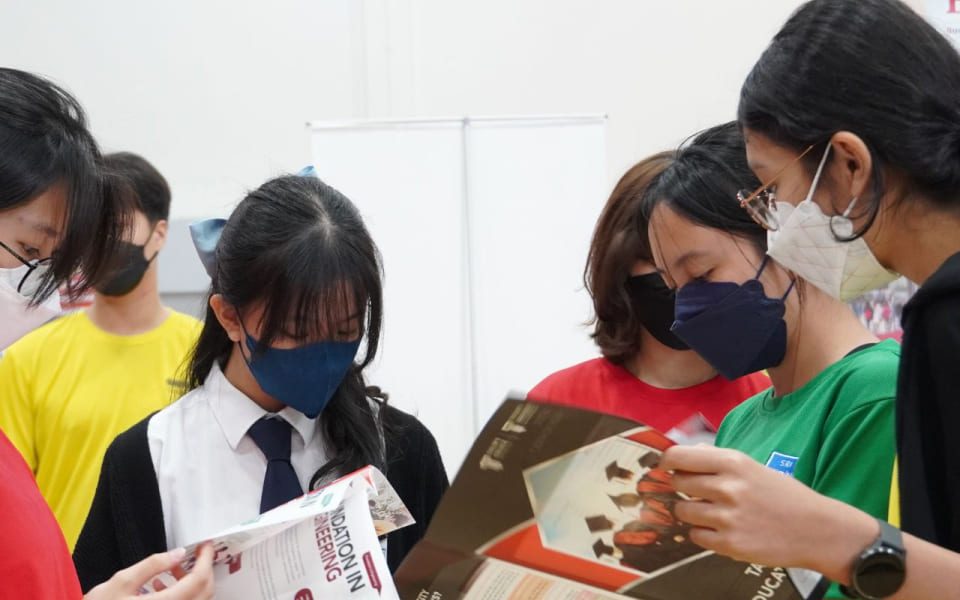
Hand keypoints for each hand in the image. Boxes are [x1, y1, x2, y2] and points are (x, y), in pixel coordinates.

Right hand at [84, 543, 214, 599]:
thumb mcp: (121, 582)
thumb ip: (153, 565)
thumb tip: (179, 553)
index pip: (198, 580)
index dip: (206, 560)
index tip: (206, 546)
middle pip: (204, 593)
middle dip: (203, 570)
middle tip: (196, 555)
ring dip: (192, 584)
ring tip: (173, 570)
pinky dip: (182, 596)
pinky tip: (160, 587)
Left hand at [661, 445, 876, 580]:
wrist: (817, 529)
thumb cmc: (783, 495)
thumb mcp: (751, 467)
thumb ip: (716, 461)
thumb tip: (681, 455)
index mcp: (733, 462)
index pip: (678, 456)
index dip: (667, 462)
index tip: (666, 467)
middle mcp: (727, 487)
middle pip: (677, 483)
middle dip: (682, 488)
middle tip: (696, 492)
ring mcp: (727, 517)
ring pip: (682, 511)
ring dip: (690, 512)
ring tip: (711, 513)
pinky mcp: (729, 544)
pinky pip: (695, 535)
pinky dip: (702, 533)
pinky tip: (720, 529)